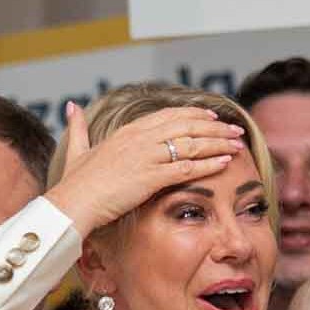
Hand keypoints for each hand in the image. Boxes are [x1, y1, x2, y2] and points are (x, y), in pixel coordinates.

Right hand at [45, 101, 244, 235]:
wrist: (72, 202)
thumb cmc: (74, 182)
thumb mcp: (76, 150)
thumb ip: (78, 127)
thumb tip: (71, 106)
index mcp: (127, 132)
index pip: (169, 115)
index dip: (193, 115)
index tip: (212, 117)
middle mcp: (140, 139)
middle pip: (186, 126)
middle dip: (215, 127)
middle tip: (235, 130)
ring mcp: (146, 157)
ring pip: (191, 143)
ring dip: (218, 143)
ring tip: (238, 144)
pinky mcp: (150, 177)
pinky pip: (187, 167)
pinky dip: (209, 164)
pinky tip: (226, 163)